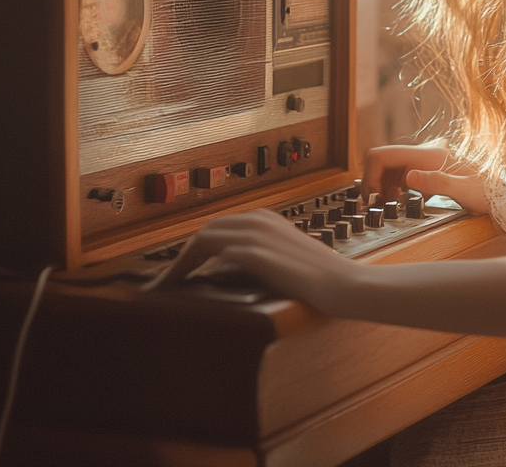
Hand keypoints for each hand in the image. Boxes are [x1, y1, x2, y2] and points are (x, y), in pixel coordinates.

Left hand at [143, 208, 355, 304]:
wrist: (340, 284)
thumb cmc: (317, 277)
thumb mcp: (284, 257)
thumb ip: (261, 253)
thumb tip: (232, 265)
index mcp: (265, 218)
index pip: (218, 227)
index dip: (194, 248)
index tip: (178, 270)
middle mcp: (257, 219)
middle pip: (205, 230)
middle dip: (181, 255)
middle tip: (164, 281)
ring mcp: (255, 234)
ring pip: (203, 238)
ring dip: (179, 262)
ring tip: (164, 286)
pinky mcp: (254, 252)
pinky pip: (212, 254)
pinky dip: (191, 269)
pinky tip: (182, 287)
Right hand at [361, 143, 489, 214]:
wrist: (502, 192)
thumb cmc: (486, 191)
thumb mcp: (462, 191)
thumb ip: (435, 183)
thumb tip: (409, 177)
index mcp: (428, 155)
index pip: (384, 155)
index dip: (370, 174)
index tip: (372, 196)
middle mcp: (425, 153)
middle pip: (384, 159)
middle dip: (374, 181)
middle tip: (377, 204)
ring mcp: (426, 160)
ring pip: (391, 167)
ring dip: (384, 184)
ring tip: (390, 204)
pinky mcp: (428, 169)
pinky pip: (402, 173)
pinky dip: (396, 186)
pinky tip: (404, 200)